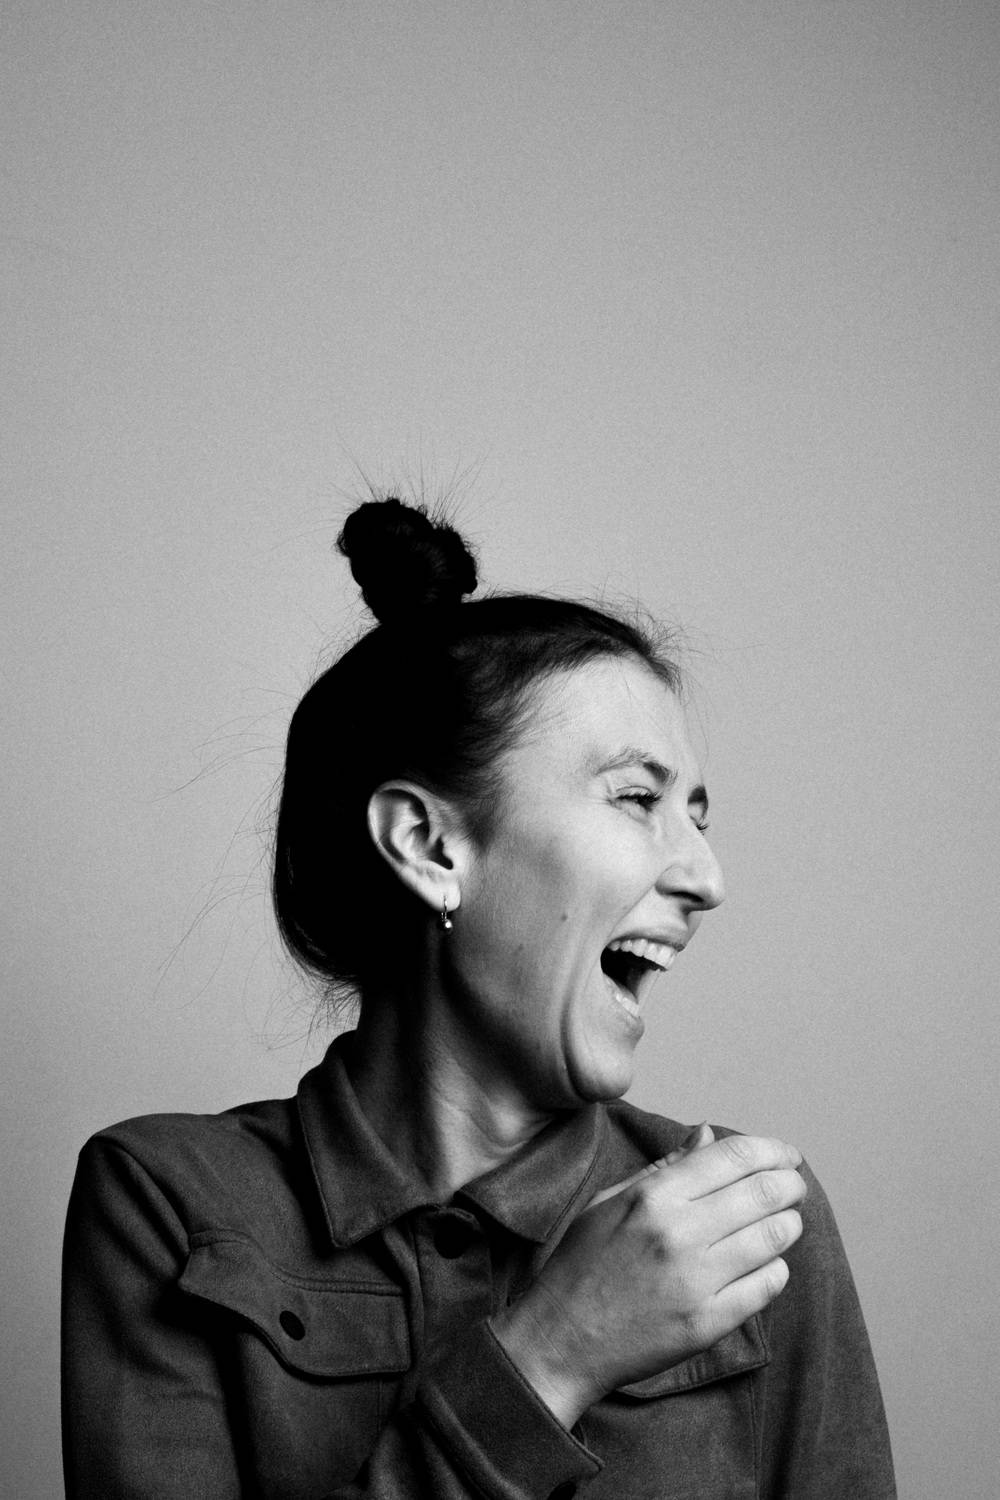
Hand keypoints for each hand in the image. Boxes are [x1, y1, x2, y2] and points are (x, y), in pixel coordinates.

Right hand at [491, 1129, 804, 1426]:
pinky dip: (776, 1268)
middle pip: (764, 1193)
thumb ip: (666, 1166)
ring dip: (790, 1223)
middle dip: (791, 1183)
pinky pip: (767, 1286)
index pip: (733, 1157)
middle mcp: (679, 1233)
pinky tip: (766, 1262)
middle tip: (794, 1184)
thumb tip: (708, 1134)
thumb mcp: (612, 1199)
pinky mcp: (708, 1323)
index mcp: (654, 1196)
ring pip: (774, 1237)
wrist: (563, 1339)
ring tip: (787, 1220)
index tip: (784, 1154)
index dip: (770, 1150)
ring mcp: (696, 1281)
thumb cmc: (583, 1263)